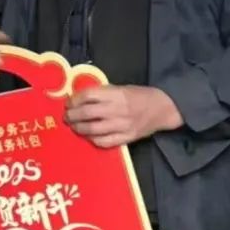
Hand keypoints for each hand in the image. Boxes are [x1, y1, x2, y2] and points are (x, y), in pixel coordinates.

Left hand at [64, 85, 182, 148]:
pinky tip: (89, 136)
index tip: (68, 103)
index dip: (74, 100)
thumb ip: (102, 93)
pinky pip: (104, 142)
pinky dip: (93, 140)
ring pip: (92, 130)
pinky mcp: (126, 138)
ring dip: (78, 129)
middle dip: (71, 116)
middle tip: (67, 117)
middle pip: (86, 113)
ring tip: (74, 127)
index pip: (88, 96)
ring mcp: (121, 125)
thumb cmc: (139, 96)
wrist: (162, 108)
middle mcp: (117, 109)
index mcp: (116, 94)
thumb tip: (79, 99)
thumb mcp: (120, 88)